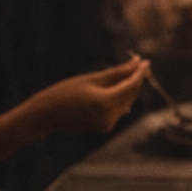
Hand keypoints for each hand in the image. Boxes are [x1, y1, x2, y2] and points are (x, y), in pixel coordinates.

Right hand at [23, 58, 150, 136]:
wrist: (46, 115)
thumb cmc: (65, 92)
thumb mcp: (92, 79)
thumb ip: (117, 73)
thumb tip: (137, 63)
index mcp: (105, 103)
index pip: (130, 86)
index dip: (140, 73)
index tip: (146, 62)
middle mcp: (110, 117)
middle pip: (131, 95)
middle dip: (136, 80)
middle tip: (140, 65)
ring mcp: (108, 125)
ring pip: (126, 103)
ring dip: (129, 90)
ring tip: (131, 74)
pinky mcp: (104, 128)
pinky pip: (118, 111)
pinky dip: (120, 100)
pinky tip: (120, 89)